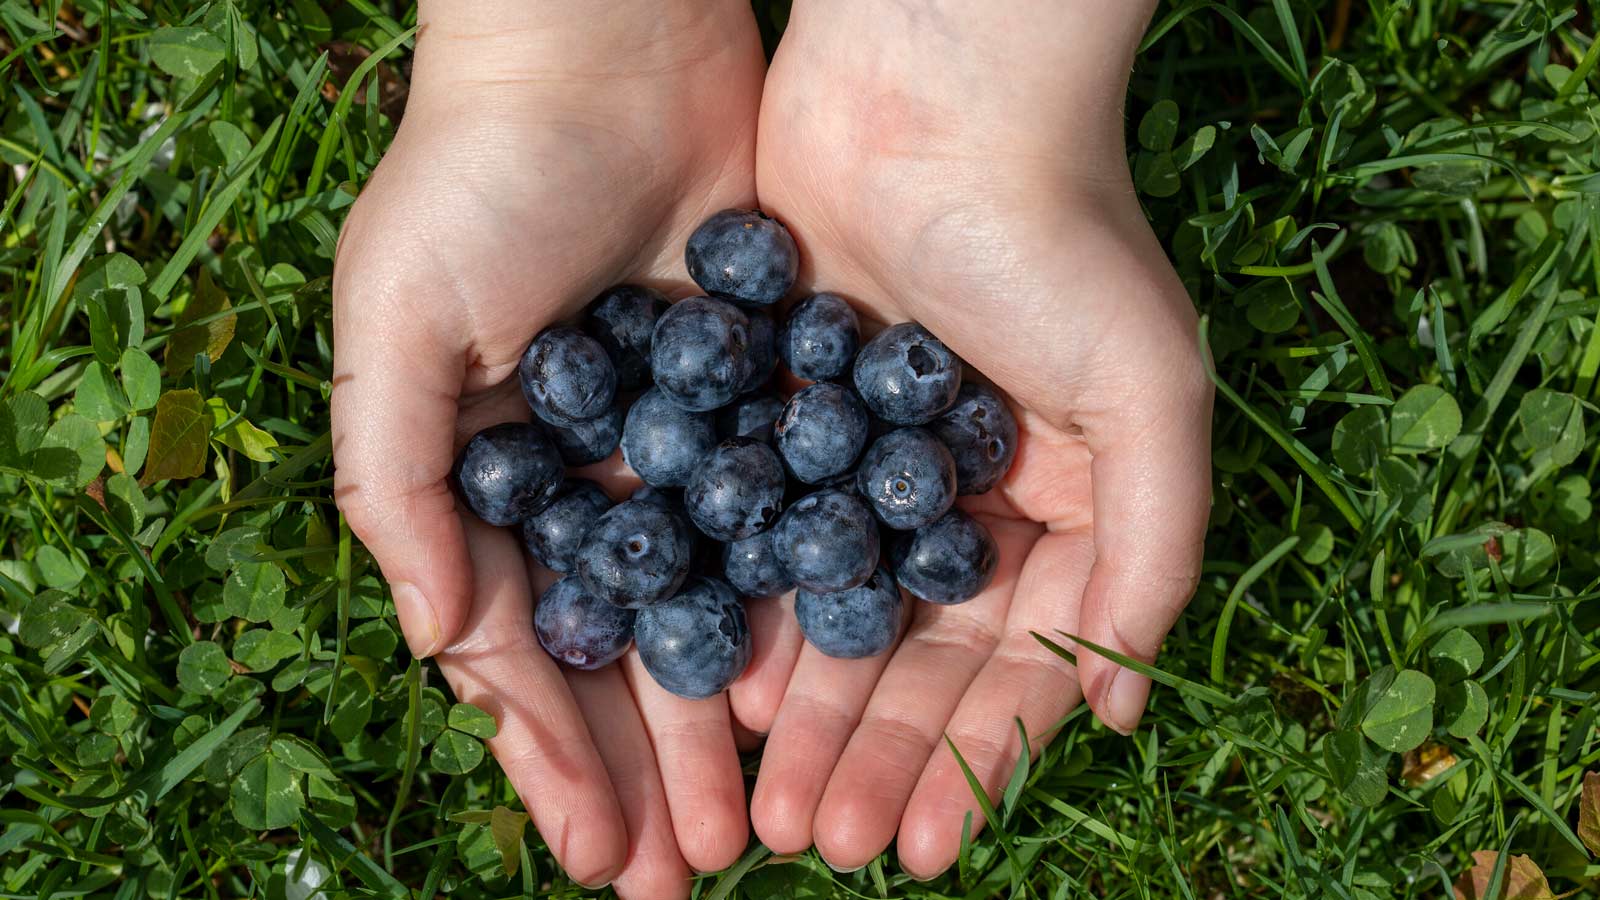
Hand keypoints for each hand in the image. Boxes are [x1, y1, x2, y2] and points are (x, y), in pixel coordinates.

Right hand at [331, 4, 791, 893]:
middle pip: (621, 656)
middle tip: (689, 878)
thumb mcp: (399, 325)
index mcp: (491, 483)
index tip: (595, 857)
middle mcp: (588, 482)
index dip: (552, 760)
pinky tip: (817, 692)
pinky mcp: (765, 402)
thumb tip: (434, 639)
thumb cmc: (479, 178)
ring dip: (722, 721)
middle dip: (647, 770)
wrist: (609, 45)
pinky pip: (783, 526)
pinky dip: (796, 610)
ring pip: (708, 612)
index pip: (521, 654)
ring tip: (756, 827)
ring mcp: (681, 449)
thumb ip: (396, 485)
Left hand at [747, 0, 1211, 877]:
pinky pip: (757, 539)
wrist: (930, 86)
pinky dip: (739, 616)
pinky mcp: (778, 416)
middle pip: (909, 657)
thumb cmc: (1058, 238)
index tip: (924, 850)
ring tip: (768, 812)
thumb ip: (1153, 557)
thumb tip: (1127, 713)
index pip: (1010, 663)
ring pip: (826, 616)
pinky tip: (713, 696)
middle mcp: (958, 495)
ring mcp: (862, 461)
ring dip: (802, 716)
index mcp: (1054, 504)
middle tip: (824, 848)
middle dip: (872, 758)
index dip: (970, 760)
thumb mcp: (1147, 400)